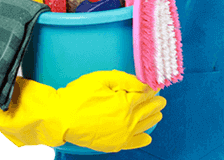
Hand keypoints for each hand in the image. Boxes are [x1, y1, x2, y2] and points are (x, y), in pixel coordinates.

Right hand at [0, 70, 165, 152]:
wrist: (61, 117)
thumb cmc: (80, 95)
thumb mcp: (103, 78)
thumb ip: (126, 80)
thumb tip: (144, 85)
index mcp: (125, 103)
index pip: (144, 96)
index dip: (151, 91)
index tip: (156, 88)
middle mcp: (126, 121)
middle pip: (146, 111)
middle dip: (155, 104)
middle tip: (162, 100)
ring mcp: (120, 135)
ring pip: (142, 126)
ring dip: (152, 119)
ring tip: (158, 114)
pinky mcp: (112, 144)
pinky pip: (132, 143)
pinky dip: (141, 140)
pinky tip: (147, 138)